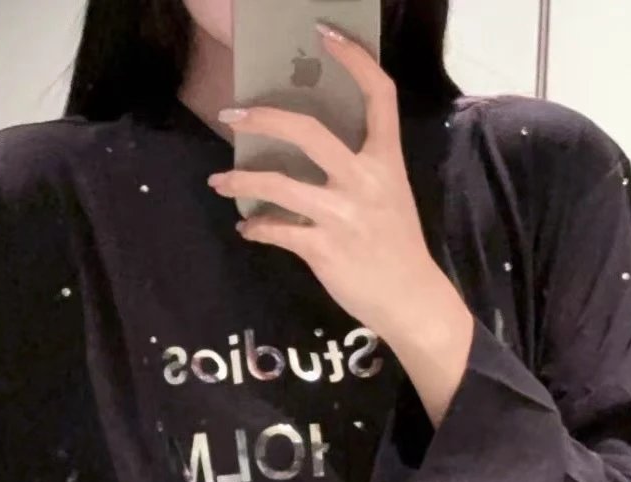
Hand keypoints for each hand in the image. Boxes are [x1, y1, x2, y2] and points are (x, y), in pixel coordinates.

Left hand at [207, 22, 455, 347]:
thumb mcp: (389, 195)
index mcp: (386, 160)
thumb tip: (308, 149)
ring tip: (220, 182)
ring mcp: (343, 215)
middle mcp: (365, 181)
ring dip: (241, 182)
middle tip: (232, 117)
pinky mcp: (324, 250)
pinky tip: (247, 228)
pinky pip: (276, 232)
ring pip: (278, 185)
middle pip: (308, 131)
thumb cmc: (396, 246)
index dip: (353, 58)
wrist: (410, 299)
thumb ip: (359, 168)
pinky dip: (256, 229)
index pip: (379, 94)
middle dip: (263, 119)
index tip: (324, 33)